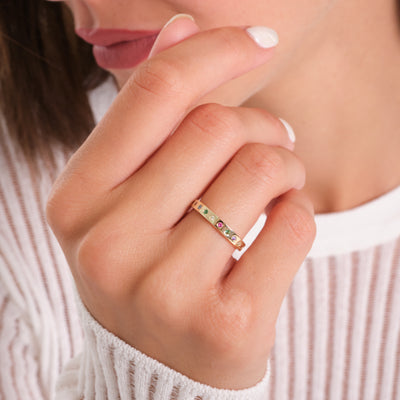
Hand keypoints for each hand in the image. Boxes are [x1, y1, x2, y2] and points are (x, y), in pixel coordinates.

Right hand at [46, 16, 315, 389]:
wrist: (157, 365)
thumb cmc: (146, 268)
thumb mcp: (128, 195)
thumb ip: (152, 115)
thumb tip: (181, 27)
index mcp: (78, 202)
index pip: (156, 93)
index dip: (214, 50)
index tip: (256, 39)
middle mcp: (110, 245)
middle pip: (217, 127)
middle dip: (262, 124)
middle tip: (272, 141)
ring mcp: (164, 290)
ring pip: (261, 171)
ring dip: (286, 167)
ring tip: (276, 186)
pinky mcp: (224, 324)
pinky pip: (292, 226)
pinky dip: (299, 213)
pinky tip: (278, 228)